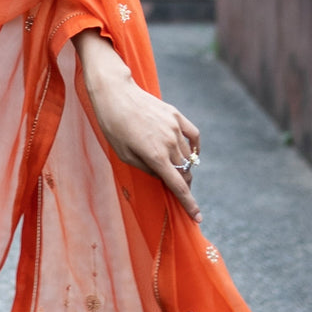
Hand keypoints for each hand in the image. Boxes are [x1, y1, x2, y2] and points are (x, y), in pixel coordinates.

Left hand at [73, 29, 201, 222]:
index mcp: (155, 156)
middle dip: (183, 185)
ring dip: (185, 167)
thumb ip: (146, 169)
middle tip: (175, 189)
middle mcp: (169, 143)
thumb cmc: (113, 126)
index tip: (197, 217)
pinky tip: (191, 154)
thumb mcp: (124, 155)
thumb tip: (163, 177)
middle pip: (185, 173)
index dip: (189, 204)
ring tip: (172, 168)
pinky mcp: (176, 116)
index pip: (178, 186)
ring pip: (189, 156)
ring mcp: (175, 128)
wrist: (115, 94)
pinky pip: (194, 136)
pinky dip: (195, 148)